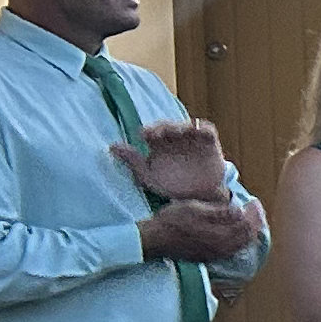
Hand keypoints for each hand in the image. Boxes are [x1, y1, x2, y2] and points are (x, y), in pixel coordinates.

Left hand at [116, 120, 233, 204]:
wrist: (198, 196)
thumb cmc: (171, 184)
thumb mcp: (149, 175)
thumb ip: (132, 160)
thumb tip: (111, 147)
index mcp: (158, 143)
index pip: (151, 131)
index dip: (148, 130)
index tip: (143, 135)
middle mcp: (174, 137)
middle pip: (168, 125)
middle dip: (163, 127)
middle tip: (159, 134)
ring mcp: (192, 138)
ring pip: (186, 125)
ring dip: (182, 126)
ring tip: (179, 132)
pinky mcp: (209, 141)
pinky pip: (207, 130)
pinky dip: (204, 129)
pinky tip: (199, 132)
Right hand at [138, 196, 259, 264]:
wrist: (154, 239)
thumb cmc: (172, 220)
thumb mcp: (195, 209)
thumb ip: (220, 212)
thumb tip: (240, 211)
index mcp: (221, 235)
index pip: (247, 225)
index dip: (254, 213)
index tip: (254, 202)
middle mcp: (222, 248)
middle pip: (248, 236)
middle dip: (255, 222)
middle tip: (254, 209)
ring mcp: (216, 255)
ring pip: (241, 245)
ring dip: (248, 232)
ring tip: (248, 219)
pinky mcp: (209, 258)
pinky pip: (232, 251)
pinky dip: (239, 240)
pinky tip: (236, 232)